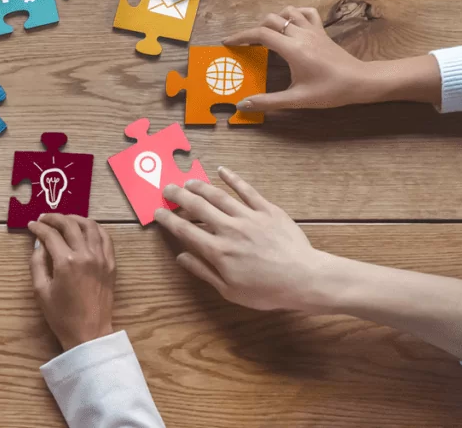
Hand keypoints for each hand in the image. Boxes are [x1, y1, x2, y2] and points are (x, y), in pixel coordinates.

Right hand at [28, 215, 115, 350]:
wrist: (90, 333)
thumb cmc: (62, 316)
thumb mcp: (41, 291)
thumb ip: (37, 263)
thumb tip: (39, 243)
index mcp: (66, 262)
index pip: (50, 235)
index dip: (39, 227)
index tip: (32, 225)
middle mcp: (86, 255)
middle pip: (70, 224)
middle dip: (55, 218)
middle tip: (45, 218)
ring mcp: (101, 258)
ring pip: (90, 226)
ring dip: (76, 218)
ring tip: (65, 219)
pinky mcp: (111, 264)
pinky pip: (105, 238)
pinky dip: (95, 228)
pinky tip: (86, 228)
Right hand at [154, 167, 327, 311]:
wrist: (303, 278)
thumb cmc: (266, 290)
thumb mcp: (229, 290)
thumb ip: (203, 271)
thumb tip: (181, 257)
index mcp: (218, 251)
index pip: (185, 230)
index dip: (168, 219)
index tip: (158, 211)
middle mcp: (229, 229)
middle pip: (198, 207)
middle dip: (179, 196)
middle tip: (168, 189)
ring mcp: (248, 217)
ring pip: (219, 196)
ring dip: (200, 186)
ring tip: (188, 181)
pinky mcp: (267, 210)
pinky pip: (246, 190)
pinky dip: (233, 178)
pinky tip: (222, 170)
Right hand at [224, 6, 441, 110]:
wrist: (360, 82)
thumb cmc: (330, 91)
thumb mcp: (298, 99)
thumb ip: (268, 101)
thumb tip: (243, 105)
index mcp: (293, 49)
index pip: (261, 34)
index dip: (241, 36)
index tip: (228, 42)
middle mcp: (301, 34)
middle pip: (271, 19)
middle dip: (254, 29)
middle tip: (246, 44)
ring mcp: (313, 30)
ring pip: (287, 12)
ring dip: (274, 19)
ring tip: (267, 34)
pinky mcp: (322, 31)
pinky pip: (306, 12)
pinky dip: (294, 13)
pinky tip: (291, 24)